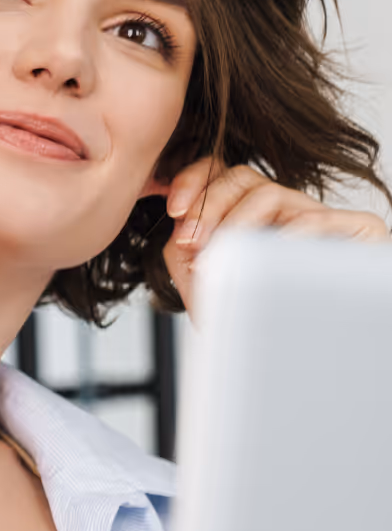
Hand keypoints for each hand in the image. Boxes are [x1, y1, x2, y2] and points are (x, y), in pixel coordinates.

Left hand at [162, 158, 389, 314]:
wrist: (296, 356)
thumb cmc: (250, 319)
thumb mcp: (203, 282)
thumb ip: (184, 249)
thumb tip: (181, 227)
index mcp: (251, 216)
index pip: (220, 174)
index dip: (194, 181)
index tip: (173, 210)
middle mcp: (284, 211)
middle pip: (241, 176)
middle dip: (208, 204)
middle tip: (191, 240)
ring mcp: (319, 219)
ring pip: (271, 195)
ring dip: (235, 224)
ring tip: (221, 257)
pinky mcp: (357, 232)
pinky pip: (322, 220)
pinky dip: (291, 233)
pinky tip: (271, 253)